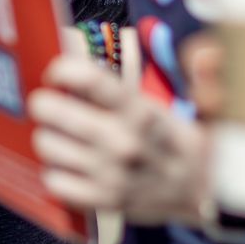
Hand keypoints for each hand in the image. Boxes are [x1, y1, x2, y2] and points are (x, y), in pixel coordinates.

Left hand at [28, 53, 213, 225]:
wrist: (201, 187)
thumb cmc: (168, 137)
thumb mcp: (154, 103)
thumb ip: (115, 79)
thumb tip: (75, 42)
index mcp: (138, 109)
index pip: (90, 79)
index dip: (62, 70)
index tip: (55, 72)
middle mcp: (123, 140)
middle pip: (55, 112)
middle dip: (43, 103)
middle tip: (46, 103)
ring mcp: (112, 173)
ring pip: (48, 145)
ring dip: (47, 137)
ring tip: (57, 135)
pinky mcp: (104, 200)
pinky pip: (55, 181)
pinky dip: (54, 172)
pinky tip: (66, 165)